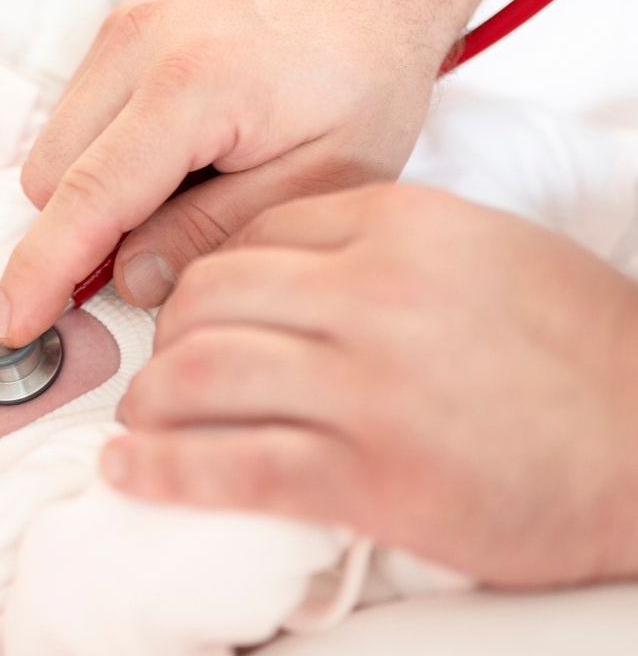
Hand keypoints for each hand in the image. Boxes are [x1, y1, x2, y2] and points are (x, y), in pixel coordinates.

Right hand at [0, 0, 514, 346]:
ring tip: (185, 194)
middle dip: (83, 236)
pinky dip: (105, 160)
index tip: (10, 327)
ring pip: (53, 151)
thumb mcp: (321, 180)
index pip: (89, 197)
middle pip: (51, 179)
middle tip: (160, 254)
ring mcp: (121, 32)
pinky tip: (175, 161)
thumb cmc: (362, 75)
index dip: (42, 273)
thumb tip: (130, 281)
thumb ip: (216, 235)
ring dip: (94, 198)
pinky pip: (75, 120)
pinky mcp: (118, 32)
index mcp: (193, 85)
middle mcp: (138, 45)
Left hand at [104, 185, 637, 588]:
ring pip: (202, 374)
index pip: (254, 231)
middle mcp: (375, 295)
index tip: (195, 308)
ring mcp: (368, 387)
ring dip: (151, 401)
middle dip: (166, 334)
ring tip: (141, 421)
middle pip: (211, 296)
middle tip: (163, 366)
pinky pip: (231, 466)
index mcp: (402, 227)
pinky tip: (127, 472)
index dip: (206, 274)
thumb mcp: (485, 254)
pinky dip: (162, 471)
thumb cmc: (577, 351)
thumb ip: (384, 247)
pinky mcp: (369, 477)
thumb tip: (285, 267)